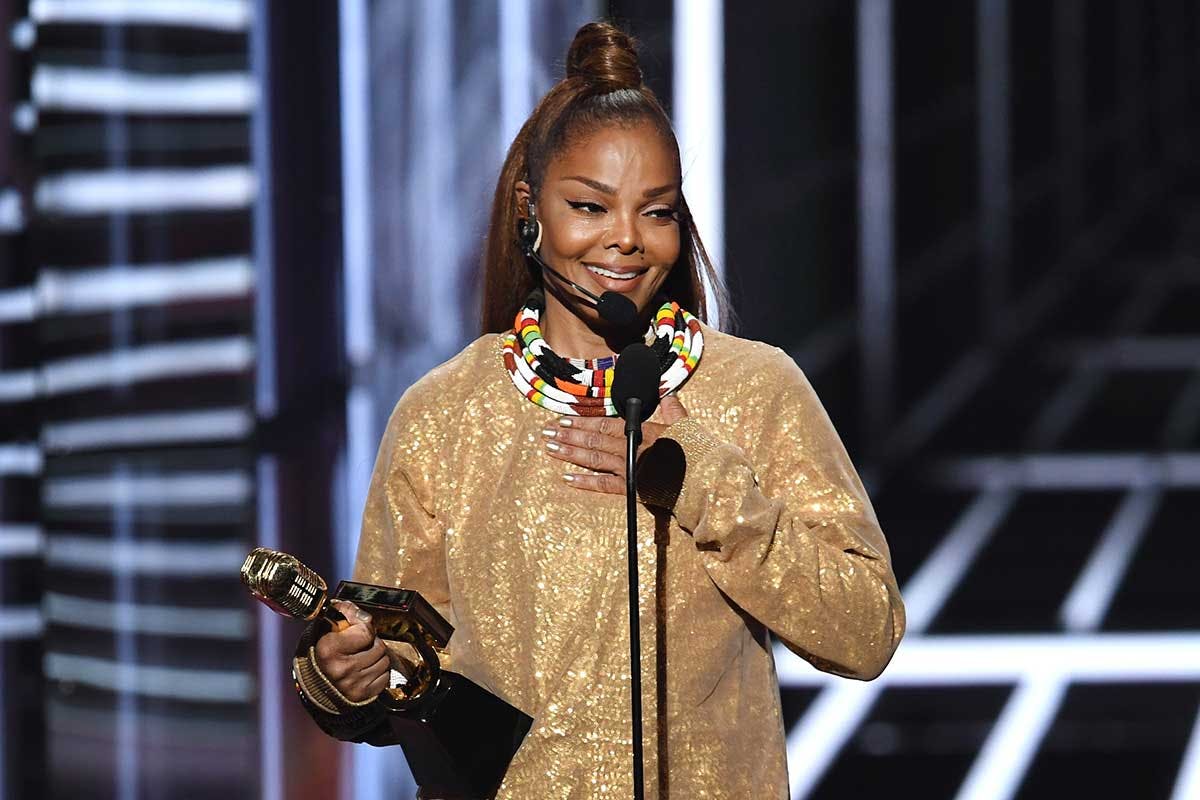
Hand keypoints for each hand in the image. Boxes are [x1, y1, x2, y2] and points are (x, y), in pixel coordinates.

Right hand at [313, 600, 389, 702]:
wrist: (313, 686)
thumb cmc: (320, 655)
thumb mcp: (323, 630)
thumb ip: (343, 615)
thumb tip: (362, 613)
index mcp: (329, 649)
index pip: (366, 631)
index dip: (364, 627)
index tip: (356, 629)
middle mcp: (341, 669)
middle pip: (379, 646)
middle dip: (372, 643)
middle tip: (360, 645)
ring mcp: (353, 684)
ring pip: (384, 662)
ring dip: (376, 657)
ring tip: (362, 657)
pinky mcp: (362, 695)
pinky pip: (384, 677)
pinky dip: (378, 672)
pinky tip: (365, 670)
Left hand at [542, 394, 687, 494]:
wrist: (704, 479)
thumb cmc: (696, 450)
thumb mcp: (685, 424)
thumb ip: (673, 408)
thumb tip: (667, 393)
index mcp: (642, 430)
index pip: (606, 423)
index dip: (583, 420)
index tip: (564, 418)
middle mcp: (630, 447)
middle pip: (594, 439)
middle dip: (568, 434)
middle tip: (546, 432)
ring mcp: (629, 468)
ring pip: (593, 458)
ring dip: (570, 453)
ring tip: (550, 449)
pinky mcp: (632, 488)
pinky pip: (604, 485)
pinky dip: (585, 481)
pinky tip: (568, 478)